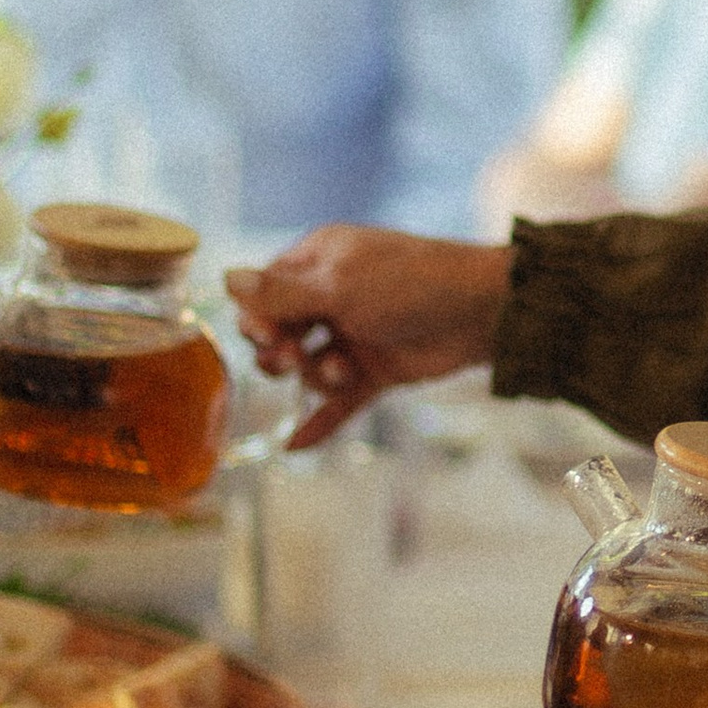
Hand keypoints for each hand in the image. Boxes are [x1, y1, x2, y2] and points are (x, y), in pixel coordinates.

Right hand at [226, 230, 509, 447]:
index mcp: (318, 261)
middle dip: (283, 352)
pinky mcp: (375, 369)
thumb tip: (225, 278)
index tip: (270, 336)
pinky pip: (338, 400)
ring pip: (308, 369)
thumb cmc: (412, 283)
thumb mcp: (341, 285)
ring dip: (316, 378)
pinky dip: (321, 420)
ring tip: (342, 372)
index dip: (258, 319)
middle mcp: (331, 296)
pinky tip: (295, 446)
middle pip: (279, 335)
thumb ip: (282, 293)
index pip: (264, 293)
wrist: (482, 311)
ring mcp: (353, 334)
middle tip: (297, 357)